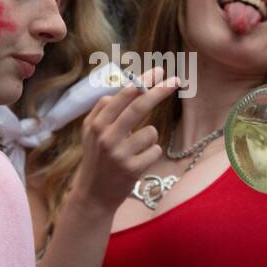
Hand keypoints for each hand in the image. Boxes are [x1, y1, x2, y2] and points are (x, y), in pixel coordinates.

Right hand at [70, 66, 181, 212]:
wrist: (93, 195)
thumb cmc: (96, 158)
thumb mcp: (90, 132)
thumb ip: (103, 109)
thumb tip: (125, 89)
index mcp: (96, 124)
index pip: (123, 96)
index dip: (143, 82)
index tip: (158, 71)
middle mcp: (107, 137)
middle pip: (139, 107)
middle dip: (159, 91)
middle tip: (175, 80)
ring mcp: (120, 154)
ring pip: (151, 132)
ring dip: (148, 138)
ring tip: (133, 150)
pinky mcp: (132, 169)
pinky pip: (155, 150)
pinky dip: (150, 153)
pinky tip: (137, 162)